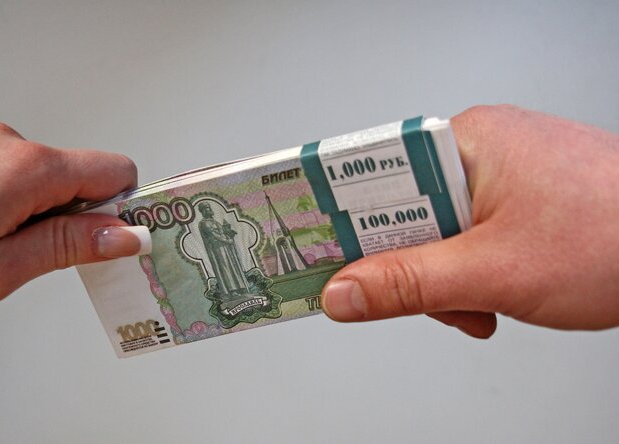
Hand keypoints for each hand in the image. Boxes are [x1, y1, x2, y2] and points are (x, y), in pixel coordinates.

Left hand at [0, 122, 144, 319]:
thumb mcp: (0, 269)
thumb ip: (70, 245)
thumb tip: (123, 235)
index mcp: (28, 168)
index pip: (115, 170)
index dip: (125, 208)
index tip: (122, 240)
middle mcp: (9, 144)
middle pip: (81, 176)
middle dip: (76, 218)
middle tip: (45, 261)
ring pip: (46, 180)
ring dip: (40, 216)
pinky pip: (15, 176)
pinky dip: (14, 207)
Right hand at [321, 105, 618, 337]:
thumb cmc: (615, 237)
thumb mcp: (495, 271)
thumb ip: (409, 285)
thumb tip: (343, 293)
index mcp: (467, 141)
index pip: (374, 173)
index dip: (339, 215)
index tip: (312, 248)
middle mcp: (479, 151)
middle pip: (402, 212)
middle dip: (412, 268)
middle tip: (430, 297)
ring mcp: (500, 176)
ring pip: (434, 235)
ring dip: (446, 282)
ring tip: (481, 305)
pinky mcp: (516, 201)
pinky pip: (466, 240)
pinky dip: (470, 277)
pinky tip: (494, 299)